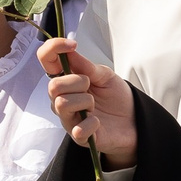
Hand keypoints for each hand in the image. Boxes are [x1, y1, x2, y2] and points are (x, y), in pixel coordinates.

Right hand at [39, 38, 135, 165]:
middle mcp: (61, 99)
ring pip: (62, 104)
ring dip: (85, 100)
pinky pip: (77, 129)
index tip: (72, 44)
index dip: (53, 48)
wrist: (133, 120)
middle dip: (76, 81)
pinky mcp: (79, 137)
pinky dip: (91, 123)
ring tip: (95, 104)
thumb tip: (69, 51)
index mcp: (66, 80)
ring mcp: (69, 119)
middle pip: (53, 86)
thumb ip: (86, 66)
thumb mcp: (105, 75)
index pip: (46, 60)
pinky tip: (98, 122)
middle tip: (91, 85)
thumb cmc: (115, 96)